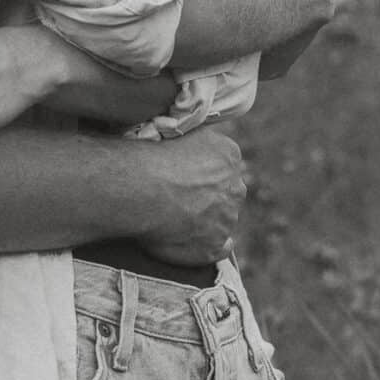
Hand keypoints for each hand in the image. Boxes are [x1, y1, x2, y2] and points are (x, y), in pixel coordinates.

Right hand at [136, 127, 246, 265]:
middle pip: (228, 192)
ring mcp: (226, 220)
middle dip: (211, 195)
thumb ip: (200, 140)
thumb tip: (200, 146)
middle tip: (182, 197)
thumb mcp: (184, 131)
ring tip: (176, 220)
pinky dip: (212, 246)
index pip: (224, 165)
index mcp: (229, 156)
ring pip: (223, 219)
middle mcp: (235, 188)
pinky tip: (197, 243)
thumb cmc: (155, 156)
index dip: (205, 171)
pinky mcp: (214, 247)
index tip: (186, 176)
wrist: (143, 188)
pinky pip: (221, 248)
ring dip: (207, 220)